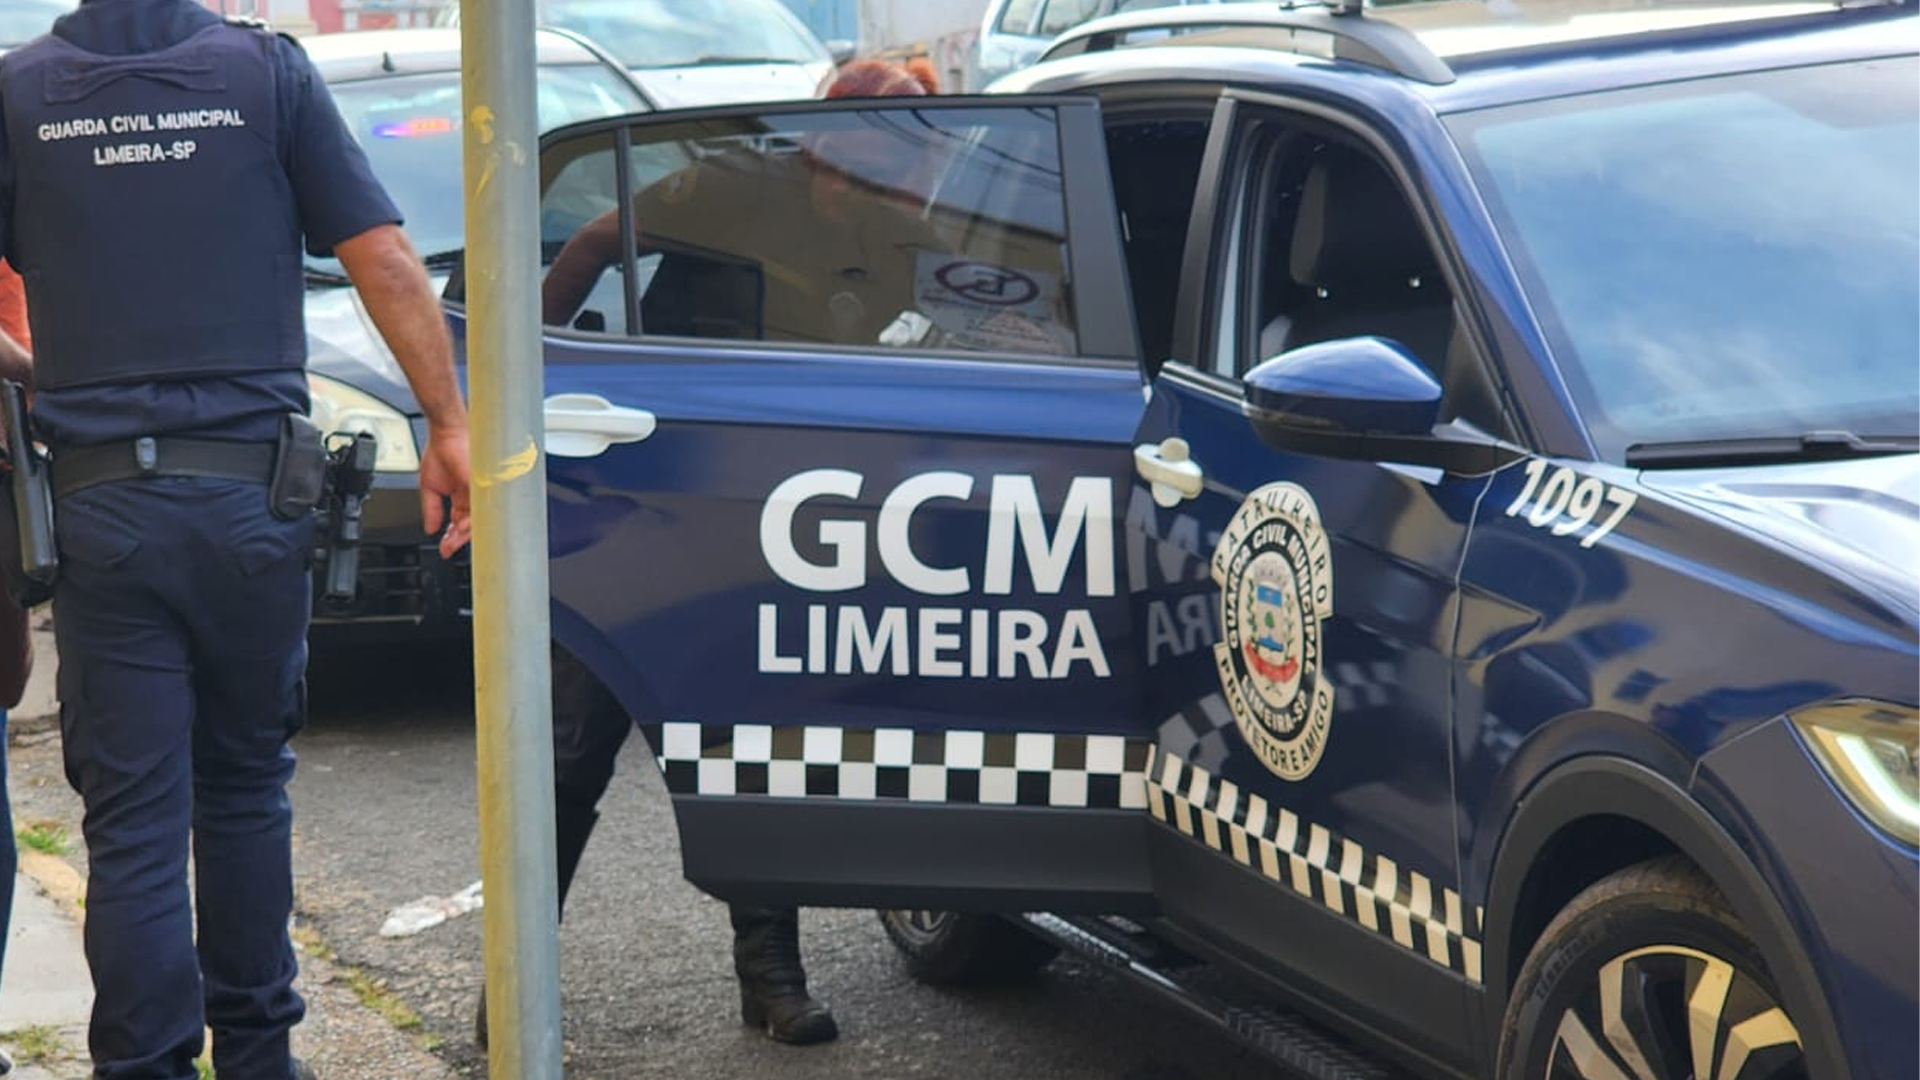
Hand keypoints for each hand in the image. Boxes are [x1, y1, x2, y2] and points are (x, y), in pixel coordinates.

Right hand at [419, 425, 471, 558]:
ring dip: (463, 534)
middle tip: (448, 548)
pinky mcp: (483, 487)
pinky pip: (481, 509)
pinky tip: (461, 528)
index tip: (444, 549)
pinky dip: (471, 521)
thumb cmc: (441, 452)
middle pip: (469, 525)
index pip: (458, 523)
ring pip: (477, 520)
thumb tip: (429, 529)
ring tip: (452, 539)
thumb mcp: (429, 487)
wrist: (446, 433)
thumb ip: (431, 509)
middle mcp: (473, 496)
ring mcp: (479, 493)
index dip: (451, 538)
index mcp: (461, 497)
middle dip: (457, 540)